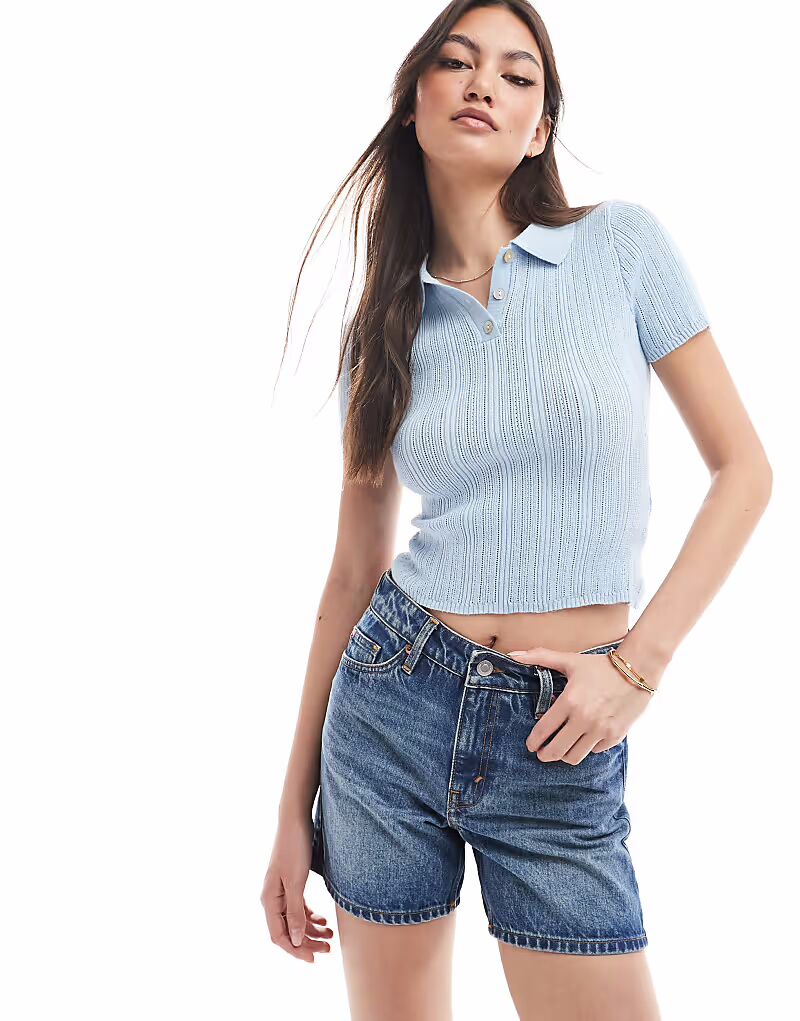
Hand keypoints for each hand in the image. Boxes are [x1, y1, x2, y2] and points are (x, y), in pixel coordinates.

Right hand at [261, 812, 333, 962]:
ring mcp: (281, 891)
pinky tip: (323, 921)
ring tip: (330, 936)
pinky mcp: (291, 883)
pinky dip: (310, 917)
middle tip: (328, 948)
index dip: (296, 950)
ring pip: (295, 920)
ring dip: (311, 931)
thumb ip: (294, 912)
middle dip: (307, 942)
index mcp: (269, 900)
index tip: (314, 958)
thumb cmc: (294, 848)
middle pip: (288, 931)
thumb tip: (294, 940)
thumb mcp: (296, 882)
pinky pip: (298, 908)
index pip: (279, 936)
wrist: (295, 820)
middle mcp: (272, 898)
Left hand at [506, 645, 653, 764]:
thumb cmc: (600, 666)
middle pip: (557, 750)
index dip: (534, 741)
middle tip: (541, 753)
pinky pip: (594, 751)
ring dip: (564, 755)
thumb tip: (514, 654)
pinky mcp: (615, 736)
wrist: (637, 670)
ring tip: (561, 749)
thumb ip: (540, 657)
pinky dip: (587, 748)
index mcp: (570, 701)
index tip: (530, 745)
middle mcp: (584, 719)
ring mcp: (601, 730)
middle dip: (545, 754)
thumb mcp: (570, 660)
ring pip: (575, 756)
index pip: (544, 730)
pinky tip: (584, 739)